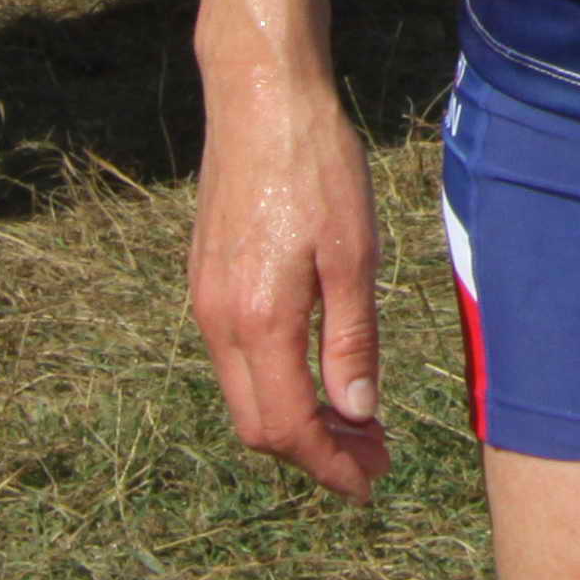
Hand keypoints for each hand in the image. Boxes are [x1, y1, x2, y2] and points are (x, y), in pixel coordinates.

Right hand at [189, 62, 392, 498]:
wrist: (259, 99)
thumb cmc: (316, 167)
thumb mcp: (355, 253)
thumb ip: (351, 338)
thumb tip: (356, 411)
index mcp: (258, 321)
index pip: (287, 428)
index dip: (330, 464)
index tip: (370, 480)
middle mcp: (219, 323)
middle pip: (258, 424)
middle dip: (315, 453)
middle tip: (373, 458)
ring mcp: (206, 302)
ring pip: (244, 394)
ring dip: (297, 420)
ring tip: (356, 422)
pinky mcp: (207, 280)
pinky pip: (237, 359)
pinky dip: (277, 384)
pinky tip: (317, 373)